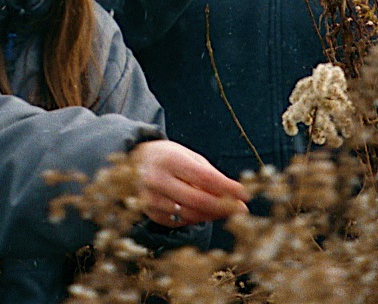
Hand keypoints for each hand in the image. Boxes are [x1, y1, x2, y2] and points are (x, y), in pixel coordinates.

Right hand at [129, 139, 248, 226]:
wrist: (133, 162)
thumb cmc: (168, 157)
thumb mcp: (187, 156)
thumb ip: (209, 174)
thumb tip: (235, 195)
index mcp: (169, 159)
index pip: (204, 178)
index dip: (227, 188)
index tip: (245, 194)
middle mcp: (157, 180)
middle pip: (198, 200)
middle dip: (223, 206)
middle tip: (241, 209)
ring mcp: (151, 199)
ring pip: (190, 214)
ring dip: (212, 214)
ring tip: (227, 210)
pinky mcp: (151, 213)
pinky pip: (180, 222)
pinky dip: (196, 218)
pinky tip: (205, 212)